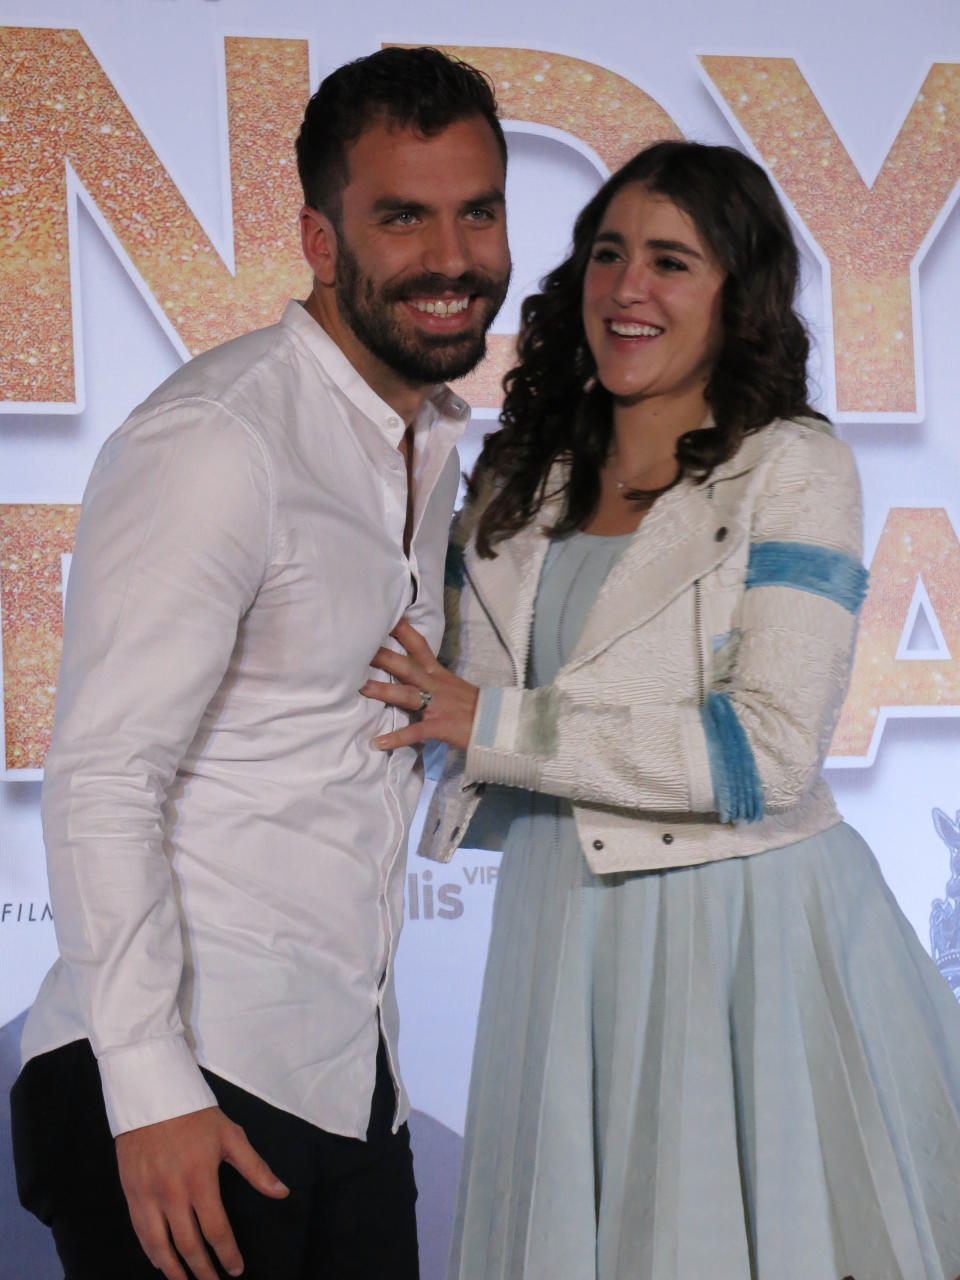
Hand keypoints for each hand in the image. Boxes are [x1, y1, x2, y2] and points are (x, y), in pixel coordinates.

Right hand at [115, 1105, 287, 1279]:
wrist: (152, 1094)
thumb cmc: (195, 1115)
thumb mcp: (231, 1136)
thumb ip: (256, 1168)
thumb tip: (282, 1192)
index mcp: (201, 1180)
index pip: (216, 1230)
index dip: (227, 1254)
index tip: (236, 1269)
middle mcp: (173, 1193)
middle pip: (189, 1245)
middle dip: (203, 1271)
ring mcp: (149, 1195)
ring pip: (160, 1246)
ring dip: (174, 1270)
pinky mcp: (131, 1192)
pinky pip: (140, 1232)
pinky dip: (151, 1252)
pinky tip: (161, 1262)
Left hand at [362, 617, 478, 751]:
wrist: (497, 725)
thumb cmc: (474, 706)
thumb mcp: (453, 685)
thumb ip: (433, 679)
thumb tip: (413, 674)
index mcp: (438, 673)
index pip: (419, 646)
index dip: (403, 631)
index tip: (386, 617)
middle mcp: (435, 685)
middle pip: (406, 667)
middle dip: (382, 657)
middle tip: (358, 649)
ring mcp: (436, 705)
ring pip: (406, 694)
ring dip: (383, 691)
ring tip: (361, 689)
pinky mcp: (439, 726)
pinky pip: (414, 732)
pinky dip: (396, 739)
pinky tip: (377, 743)